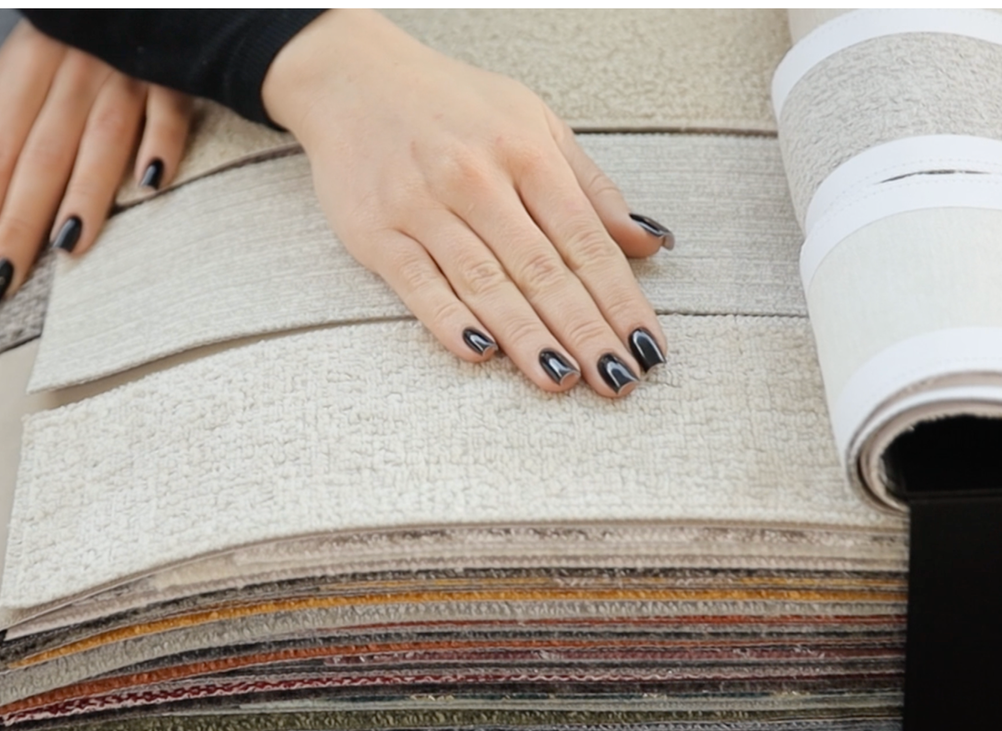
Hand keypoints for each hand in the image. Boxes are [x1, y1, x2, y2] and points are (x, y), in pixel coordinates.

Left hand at [0, 22, 192, 302]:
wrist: (126, 0)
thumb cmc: (65, 44)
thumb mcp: (13, 80)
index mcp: (25, 69)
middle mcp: (71, 70)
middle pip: (41, 156)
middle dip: (18, 223)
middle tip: (1, 282)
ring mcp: (125, 72)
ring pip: (101, 139)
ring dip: (84, 194)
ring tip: (66, 250)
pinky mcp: (174, 74)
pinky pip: (168, 112)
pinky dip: (161, 145)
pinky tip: (150, 185)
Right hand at [262, 10, 671, 397]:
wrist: (353, 80)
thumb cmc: (452, 106)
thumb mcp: (535, 124)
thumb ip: (591, 188)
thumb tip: (648, 242)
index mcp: (526, 153)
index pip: (586, 240)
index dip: (620, 298)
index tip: (647, 346)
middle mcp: (477, 179)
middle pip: (542, 270)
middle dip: (585, 330)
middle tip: (618, 379)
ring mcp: (424, 206)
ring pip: (485, 282)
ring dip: (528, 337)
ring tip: (564, 379)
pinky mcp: (377, 232)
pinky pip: (418, 284)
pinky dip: (450, 319)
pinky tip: (482, 352)